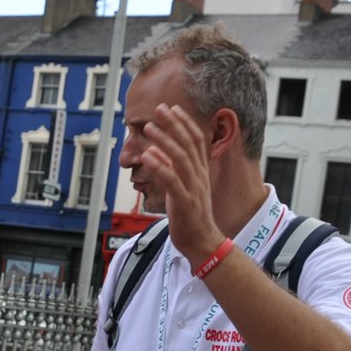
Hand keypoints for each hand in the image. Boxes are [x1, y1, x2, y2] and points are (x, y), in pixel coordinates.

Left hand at [140, 103, 225, 261]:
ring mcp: (193, 188)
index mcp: (200, 171)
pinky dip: (160, 166)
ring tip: (149, 127)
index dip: (184, 122)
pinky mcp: (185, 203)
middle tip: (159, 108)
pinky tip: (147, 155)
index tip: (172, 108)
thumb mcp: (184, 188)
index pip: (195, 140)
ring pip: (180, 159)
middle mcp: (199, 176)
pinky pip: (172, 181)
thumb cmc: (191, 216)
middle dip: (173, 124)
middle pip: (188, 144)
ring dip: (164, 140)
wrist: (202, 242)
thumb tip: (159, 153)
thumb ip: (174, 170)